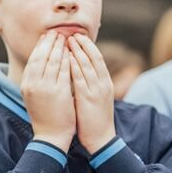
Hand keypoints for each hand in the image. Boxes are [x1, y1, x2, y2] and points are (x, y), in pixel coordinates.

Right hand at [21, 31, 74, 151]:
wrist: (50, 136)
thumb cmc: (44, 116)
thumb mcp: (34, 96)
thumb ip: (36, 80)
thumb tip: (39, 64)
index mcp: (26, 84)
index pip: (33, 59)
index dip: (41, 46)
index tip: (47, 36)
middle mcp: (33, 84)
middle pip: (42, 56)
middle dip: (50, 42)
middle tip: (56, 32)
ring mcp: (46, 88)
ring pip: (54, 61)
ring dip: (60, 47)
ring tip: (66, 38)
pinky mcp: (59, 92)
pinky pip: (65, 70)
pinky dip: (68, 59)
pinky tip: (73, 52)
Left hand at [67, 34, 115, 153]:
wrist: (101, 138)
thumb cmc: (94, 120)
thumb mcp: (94, 98)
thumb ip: (88, 85)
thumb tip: (78, 73)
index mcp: (105, 83)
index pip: (97, 59)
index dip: (88, 46)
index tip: (78, 37)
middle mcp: (103, 84)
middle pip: (94, 58)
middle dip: (83, 44)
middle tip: (71, 33)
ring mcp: (97, 90)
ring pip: (87, 65)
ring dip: (77, 51)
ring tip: (68, 40)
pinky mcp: (89, 98)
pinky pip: (80, 78)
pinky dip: (73, 66)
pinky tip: (66, 58)